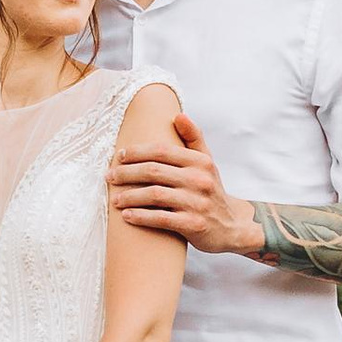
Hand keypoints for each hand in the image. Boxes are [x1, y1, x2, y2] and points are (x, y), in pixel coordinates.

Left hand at [106, 107, 246, 254]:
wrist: (232, 226)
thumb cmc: (210, 191)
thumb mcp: (207, 163)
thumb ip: (193, 138)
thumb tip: (178, 115)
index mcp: (201, 161)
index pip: (162, 150)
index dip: (137, 152)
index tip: (119, 156)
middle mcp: (200, 180)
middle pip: (153, 171)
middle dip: (126, 173)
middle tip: (109, 177)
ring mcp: (197, 203)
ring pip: (154, 195)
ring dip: (129, 196)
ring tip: (114, 199)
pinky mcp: (194, 225)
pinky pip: (161, 219)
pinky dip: (141, 217)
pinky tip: (126, 216)